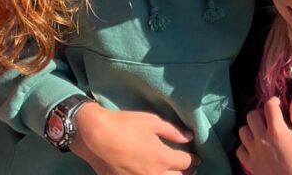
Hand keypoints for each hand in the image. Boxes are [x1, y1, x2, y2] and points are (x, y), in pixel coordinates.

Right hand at [70, 102, 196, 174]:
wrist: (95, 136)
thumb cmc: (124, 125)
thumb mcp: (151, 122)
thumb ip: (172, 131)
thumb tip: (189, 137)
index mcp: (161, 158)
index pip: (185, 163)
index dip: (193, 159)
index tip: (196, 157)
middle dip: (186, 173)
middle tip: (188, 168)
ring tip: (174, 173)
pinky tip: (154, 173)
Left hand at [236, 95, 291, 174]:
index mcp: (277, 131)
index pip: (269, 106)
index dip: (273, 101)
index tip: (277, 104)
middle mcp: (262, 139)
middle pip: (252, 115)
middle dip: (260, 114)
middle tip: (268, 119)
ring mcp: (253, 152)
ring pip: (242, 131)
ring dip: (251, 129)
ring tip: (260, 133)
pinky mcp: (249, 164)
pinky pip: (240, 149)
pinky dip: (245, 147)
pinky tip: (255, 147)